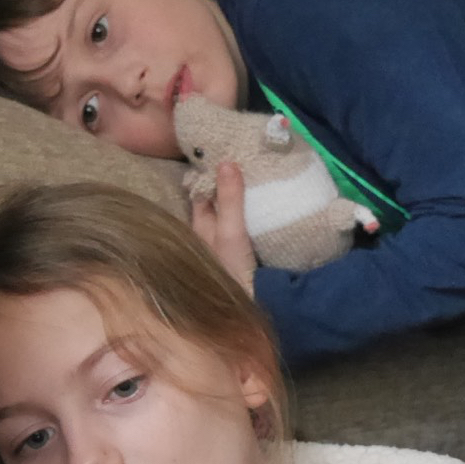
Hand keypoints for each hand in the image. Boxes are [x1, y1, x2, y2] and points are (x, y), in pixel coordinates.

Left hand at [189, 160, 256, 293]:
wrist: (247, 314)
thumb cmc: (233, 274)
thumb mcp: (231, 233)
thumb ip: (230, 200)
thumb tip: (226, 161)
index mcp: (200, 228)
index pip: (201, 191)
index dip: (210, 172)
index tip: (225, 150)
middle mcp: (208, 237)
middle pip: (214, 203)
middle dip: (225, 183)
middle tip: (244, 157)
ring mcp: (224, 248)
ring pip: (228, 215)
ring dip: (238, 198)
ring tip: (256, 175)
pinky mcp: (240, 258)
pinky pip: (242, 227)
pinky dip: (249, 214)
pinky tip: (264, 207)